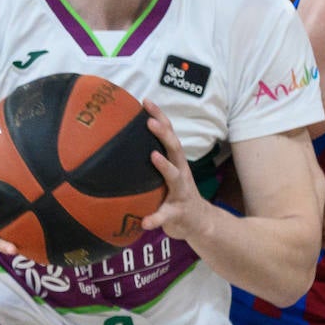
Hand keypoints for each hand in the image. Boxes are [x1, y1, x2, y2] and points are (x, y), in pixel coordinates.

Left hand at [140, 99, 210, 240]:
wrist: (200, 222)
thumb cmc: (178, 194)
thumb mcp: (169, 173)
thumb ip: (154, 159)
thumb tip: (123, 142)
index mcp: (176, 161)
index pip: (169, 133)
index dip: (159, 117)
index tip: (145, 101)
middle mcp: (181, 172)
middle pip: (175, 148)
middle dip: (163, 134)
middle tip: (149, 122)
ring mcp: (181, 192)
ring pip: (174, 177)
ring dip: (164, 166)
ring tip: (153, 156)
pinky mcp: (178, 213)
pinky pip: (166, 215)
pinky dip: (156, 218)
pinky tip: (145, 222)